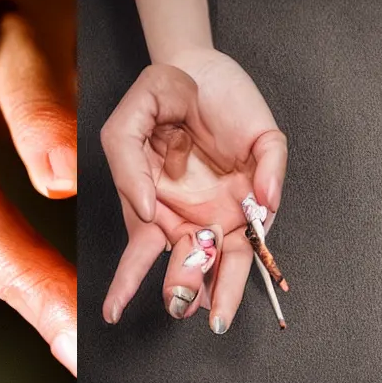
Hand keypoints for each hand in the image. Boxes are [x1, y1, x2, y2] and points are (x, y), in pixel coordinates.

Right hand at [98, 52, 286, 333]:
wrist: (193, 67)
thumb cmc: (154, 99)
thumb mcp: (123, 127)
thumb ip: (127, 168)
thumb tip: (150, 209)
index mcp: (155, 208)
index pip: (141, 254)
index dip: (126, 284)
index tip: (112, 313)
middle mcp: (194, 214)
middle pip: (191, 261)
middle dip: (184, 286)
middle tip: (180, 305)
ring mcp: (231, 202)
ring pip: (235, 254)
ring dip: (227, 284)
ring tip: (218, 315)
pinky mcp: (262, 174)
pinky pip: (269, 189)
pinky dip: (268, 194)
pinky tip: (261, 202)